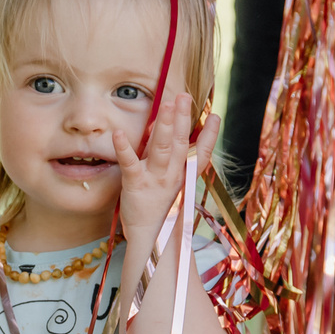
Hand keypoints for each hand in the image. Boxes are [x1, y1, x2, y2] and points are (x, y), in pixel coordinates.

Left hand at [113, 91, 215, 252]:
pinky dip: (124, 148)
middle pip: (179, 144)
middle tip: (184, 96)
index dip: (209, 135)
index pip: (200, 154)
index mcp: (183, 175)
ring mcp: (154, 179)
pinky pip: (130, 164)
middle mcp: (172, 175)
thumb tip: (177, 134)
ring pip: (161, 149)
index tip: (216, 116)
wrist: (147, 236)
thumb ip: (175, 159)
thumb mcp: (173, 183)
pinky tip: (118, 133)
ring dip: (164, 126)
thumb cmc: (159, 207)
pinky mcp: (134, 184)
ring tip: (167, 106)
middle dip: (182, 119)